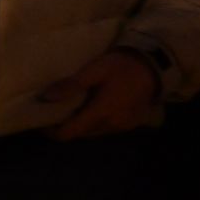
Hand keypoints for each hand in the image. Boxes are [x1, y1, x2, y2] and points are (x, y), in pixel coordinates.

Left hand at [43, 50, 159, 140]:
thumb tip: (45, 98)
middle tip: (61, 109)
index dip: (52, 131)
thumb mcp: (96, 70)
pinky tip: (100, 107)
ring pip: (94, 132)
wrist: (156, 66)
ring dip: (84, 123)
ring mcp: (123, 126)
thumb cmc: (122, 66)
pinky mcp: (131, 124)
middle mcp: (111, 125)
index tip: (44, 120)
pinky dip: (98, 122)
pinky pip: (107, 129)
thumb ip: (72, 85)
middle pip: (80, 133)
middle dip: (68, 124)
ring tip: (80, 107)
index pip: (69, 133)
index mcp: (101, 112)